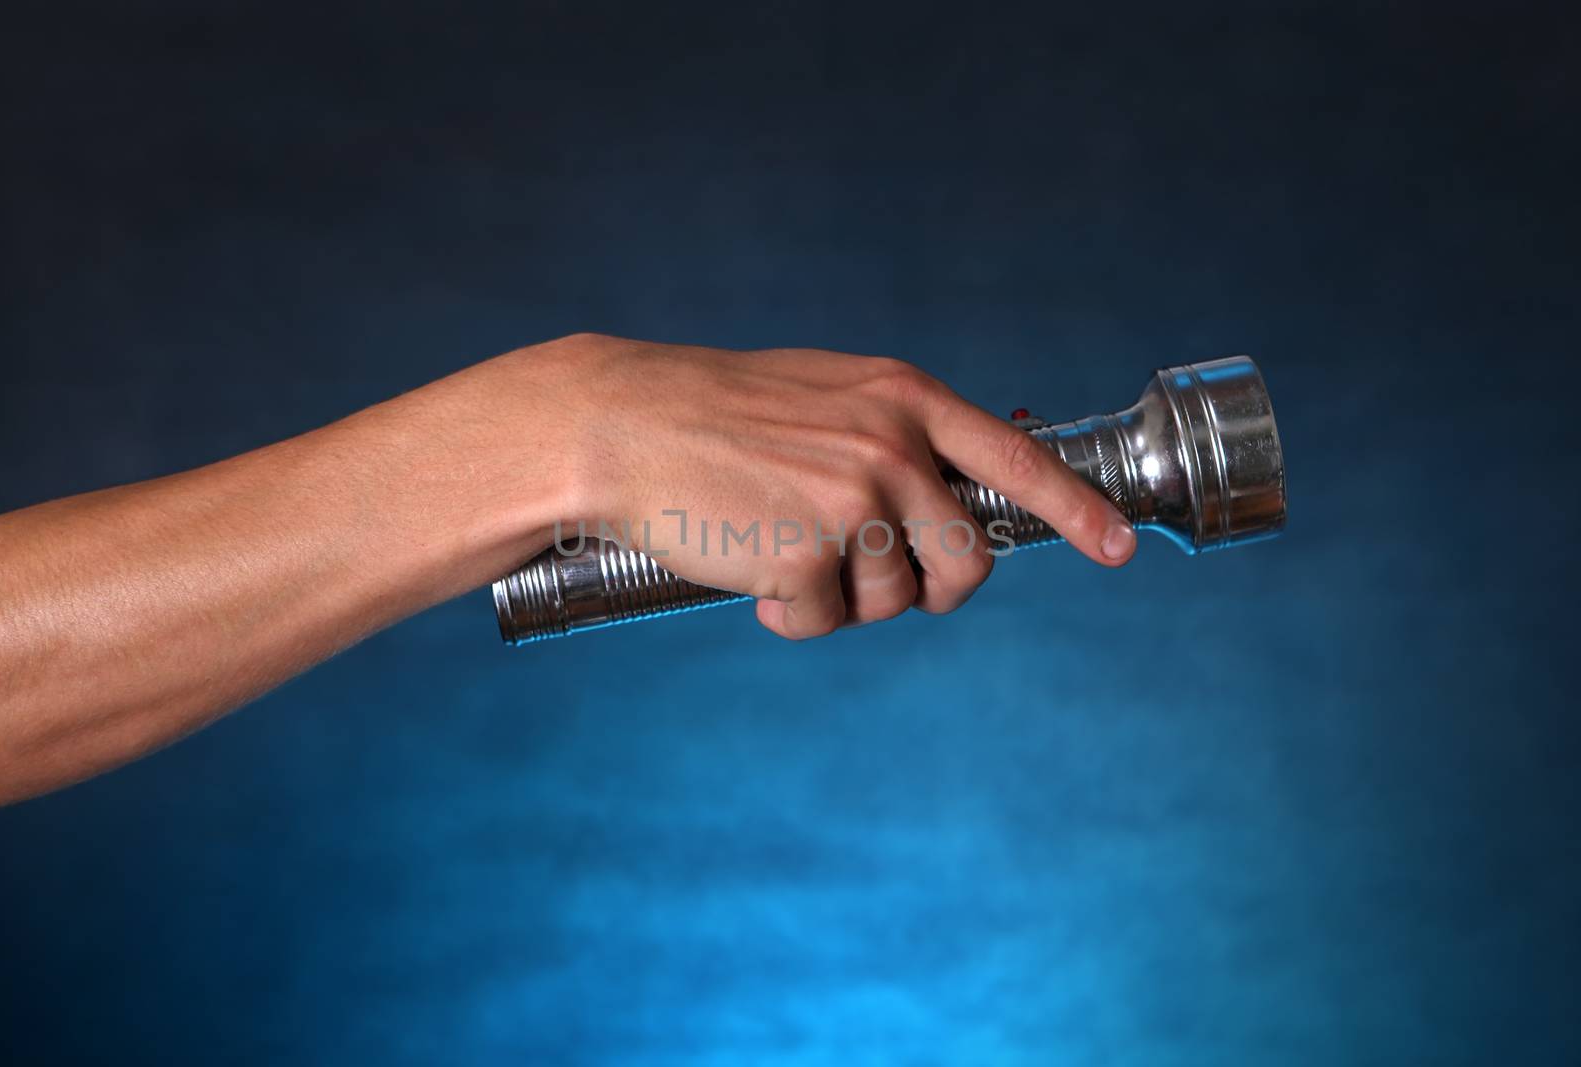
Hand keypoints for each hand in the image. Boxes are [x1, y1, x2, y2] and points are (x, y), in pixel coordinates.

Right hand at [511, 334, 1136, 638]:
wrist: (618, 425)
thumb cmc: (713, 415)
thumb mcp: (821, 399)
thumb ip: (889, 438)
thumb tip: (939, 511)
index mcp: (902, 398)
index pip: (1015, 459)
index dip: (1074, 511)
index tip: (1118, 550)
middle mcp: (892, 445)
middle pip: (969, 560)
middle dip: (932, 590)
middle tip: (876, 582)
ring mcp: (853, 500)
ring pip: (897, 601)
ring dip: (846, 599)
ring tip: (782, 555)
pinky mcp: (806, 554)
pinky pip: (826, 623)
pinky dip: (789, 619)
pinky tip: (748, 577)